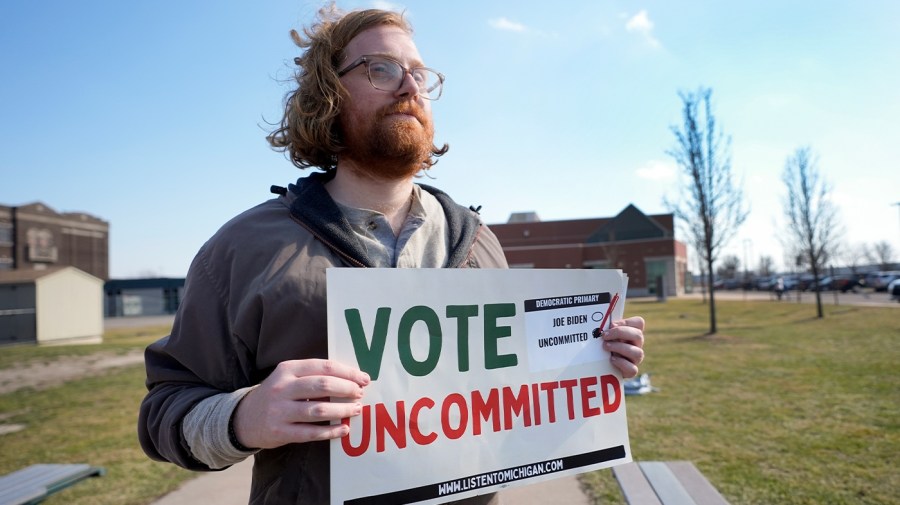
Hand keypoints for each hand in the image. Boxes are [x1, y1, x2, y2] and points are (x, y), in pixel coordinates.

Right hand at [233, 359, 369, 448]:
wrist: (244, 418)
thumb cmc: (277, 394)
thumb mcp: (288, 377)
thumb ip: (313, 375)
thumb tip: (351, 379)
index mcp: (288, 369)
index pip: (324, 366)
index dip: (347, 372)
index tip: (363, 378)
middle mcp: (282, 388)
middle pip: (323, 385)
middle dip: (347, 389)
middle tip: (360, 394)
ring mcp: (280, 411)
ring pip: (319, 410)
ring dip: (342, 410)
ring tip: (356, 410)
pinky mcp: (280, 432)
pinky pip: (311, 433)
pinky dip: (331, 432)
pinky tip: (343, 430)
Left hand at [602, 316, 644, 378]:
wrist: (601, 368)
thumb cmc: (603, 347)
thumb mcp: (605, 336)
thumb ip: (606, 328)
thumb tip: (601, 322)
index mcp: (632, 333)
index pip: (639, 322)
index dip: (626, 322)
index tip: (611, 324)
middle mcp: (636, 345)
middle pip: (638, 335)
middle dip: (620, 333)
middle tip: (605, 336)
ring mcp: (635, 359)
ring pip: (638, 352)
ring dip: (620, 348)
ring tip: (605, 347)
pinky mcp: (631, 371)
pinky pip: (633, 369)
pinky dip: (622, 363)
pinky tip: (611, 360)